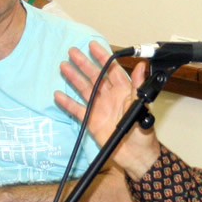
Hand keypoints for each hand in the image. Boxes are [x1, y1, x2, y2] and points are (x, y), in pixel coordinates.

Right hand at [55, 41, 160, 178]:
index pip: (112, 69)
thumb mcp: (142, 107)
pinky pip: (77, 110)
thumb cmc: (143, 132)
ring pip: (84, 89)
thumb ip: (138, 87)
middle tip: (72, 51)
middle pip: (95, 76)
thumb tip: (142, 67)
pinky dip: (68, 103)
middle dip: (84, 63)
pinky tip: (58, 95)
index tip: (93, 45)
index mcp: (123, 91)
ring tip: (63, 66)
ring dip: (74, 78)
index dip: (103, 57)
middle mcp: (110, 96)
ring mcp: (99, 108)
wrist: (135, 155)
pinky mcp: (91, 121)